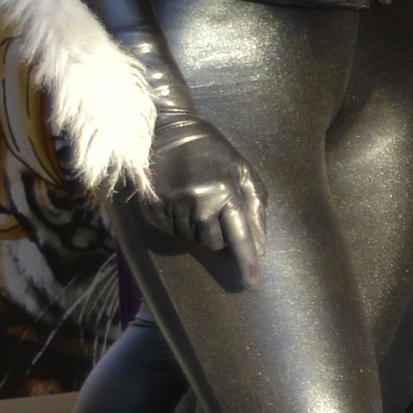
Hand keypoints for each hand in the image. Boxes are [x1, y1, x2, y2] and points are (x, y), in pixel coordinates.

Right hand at [128, 95, 265, 264]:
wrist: (167, 129)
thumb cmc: (212, 152)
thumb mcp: (243, 171)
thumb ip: (256, 207)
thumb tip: (260, 247)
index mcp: (227, 191)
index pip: (240, 236)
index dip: (246, 261)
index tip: (251, 283)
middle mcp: (200, 202)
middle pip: (214, 243)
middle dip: (218, 235)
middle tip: (213, 208)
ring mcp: (173, 206)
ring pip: (191, 240)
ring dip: (196, 228)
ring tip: (194, 198)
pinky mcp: (152, 208)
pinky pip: (170, 232)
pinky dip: (177, 223)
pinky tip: (177, 199)